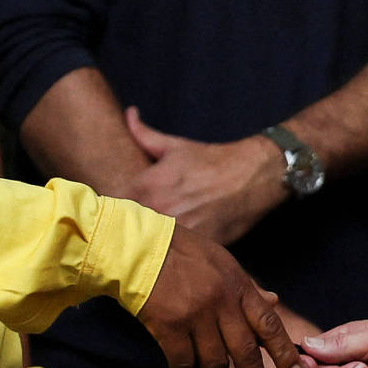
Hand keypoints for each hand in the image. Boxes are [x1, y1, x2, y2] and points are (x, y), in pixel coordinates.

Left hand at [126, 109, 288, 245]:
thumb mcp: (177, 146)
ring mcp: (180, 230)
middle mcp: (160, 210)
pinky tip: (177, 247)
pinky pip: (178, 254)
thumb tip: (129, 114)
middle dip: (130, 227)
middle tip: (135, 226)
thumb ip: (145, 134)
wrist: (255, 175)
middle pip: (130, 228)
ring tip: (155, 238)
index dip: (112, 209)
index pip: (112, 206)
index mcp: (148, 186)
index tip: (115, 211)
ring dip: (152, 242)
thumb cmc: (214, 160)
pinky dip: (176, 251)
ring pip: (152, 243)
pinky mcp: (199, 246)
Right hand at [135, 225, 301, 367]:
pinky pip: (183, 361)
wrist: (140, 249)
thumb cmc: (184, 254)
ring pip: (214, 362)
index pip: (270, 325)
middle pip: (246, 352)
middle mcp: (222, 302)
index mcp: (238, 287)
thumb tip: (274, 302)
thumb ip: (248, 288)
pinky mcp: (169, 326)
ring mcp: (195, 315)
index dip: (285, 353)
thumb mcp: (223, 263)